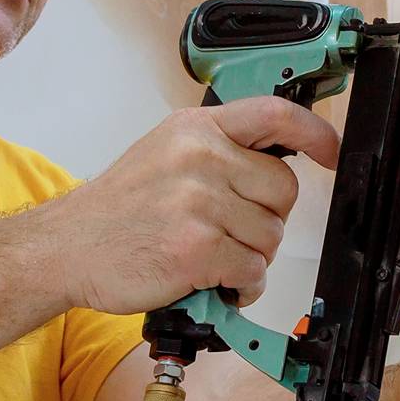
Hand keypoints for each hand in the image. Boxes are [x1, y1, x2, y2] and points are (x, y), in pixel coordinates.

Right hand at [48, 97, 339, 314]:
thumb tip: (275, 163)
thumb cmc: (118, 209)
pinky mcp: (198, 248)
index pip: (275, 115)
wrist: (67, 247)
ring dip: (251, 257)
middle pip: (283, 190)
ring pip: (271, 236)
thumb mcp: (164, 153)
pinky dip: (240, 285)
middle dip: (267, 219)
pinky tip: (212, 282)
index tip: (331, 153)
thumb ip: (216, 151)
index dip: (316, 134)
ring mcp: (200, 202)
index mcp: (195, 128)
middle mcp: (200, 157)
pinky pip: (253, 270)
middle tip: (232, 232)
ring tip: (212, 257)